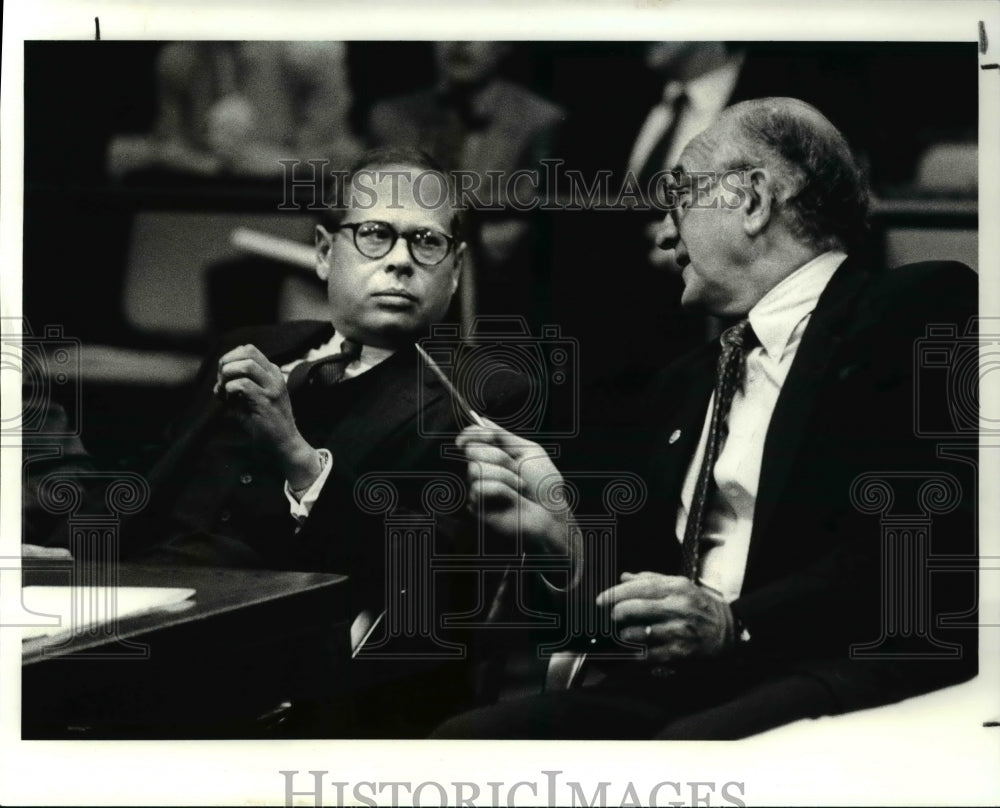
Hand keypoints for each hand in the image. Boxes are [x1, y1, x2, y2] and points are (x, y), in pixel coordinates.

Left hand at [215, 344, 320, 488]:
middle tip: (221, 382)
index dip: (230, 358)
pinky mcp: (266, 401)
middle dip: (227, 363)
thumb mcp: (252, 399)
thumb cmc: (265, 423)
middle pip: (247, 351)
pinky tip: (230, 402)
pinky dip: (229, 390)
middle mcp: (274, 377)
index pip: (249, 350)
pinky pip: (242, 385)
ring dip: (228, 376)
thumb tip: (217, 383)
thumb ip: (237, 386)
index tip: (223, 376)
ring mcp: (272, 388)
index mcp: (272, 373)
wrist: (283, 444)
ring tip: (225, 391)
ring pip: (246, 365)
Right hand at [457, 419, 579, 564]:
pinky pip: (479, 488)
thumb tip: (482, 419)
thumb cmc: (544, 486)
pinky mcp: (477, 506)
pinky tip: (512, 499)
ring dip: (504, 475)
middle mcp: (483, 470)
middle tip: (517, 469)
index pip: (470, 438)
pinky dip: (501, 490)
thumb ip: (504, 435)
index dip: (471, 433)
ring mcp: (479, 488)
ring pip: (475, 469)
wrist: (551, 513)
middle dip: (499, 457)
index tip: (482, 436)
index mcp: (494, 455)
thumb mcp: (528, 451)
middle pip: (471, 450)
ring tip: (519, 487)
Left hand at [595, 571, 734, 663]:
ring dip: (625, 634)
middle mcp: (678, 608)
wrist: (729, 630)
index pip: (642, 587)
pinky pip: (651, 655)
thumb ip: (651, 580)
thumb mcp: (680, 585)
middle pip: (639, 608)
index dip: (617, 593)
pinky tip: (630, 652)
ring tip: (622, 634)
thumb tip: (623, 577)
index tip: (601, 599)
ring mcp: (679, 631)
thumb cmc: (700, 606)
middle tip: (611, 616)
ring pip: (642, 633)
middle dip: (618, 613)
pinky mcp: (680, 653)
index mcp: (677, 588)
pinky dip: (635, 655)